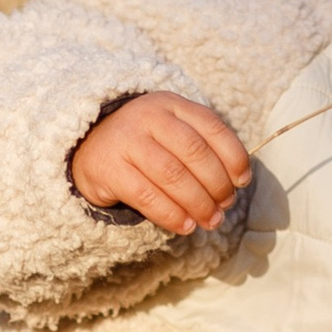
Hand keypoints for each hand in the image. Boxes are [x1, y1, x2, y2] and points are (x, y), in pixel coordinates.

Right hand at [69, 93, 249, 233]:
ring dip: (198, 203)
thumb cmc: (144, 144)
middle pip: (194, 152)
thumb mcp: (171, 132)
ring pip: (173, 175)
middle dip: (217, 184)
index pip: (212, 126)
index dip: (233, 156)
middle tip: (225, 206)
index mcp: (171, 104)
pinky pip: (147, 196)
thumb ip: (202, 147)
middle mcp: (148, 117)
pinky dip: (172, 215)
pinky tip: (186, 226)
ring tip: (211, 221)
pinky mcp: (108, 169)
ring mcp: (126, 141)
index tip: (243, 181)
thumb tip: (237, 182)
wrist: (88, 146)